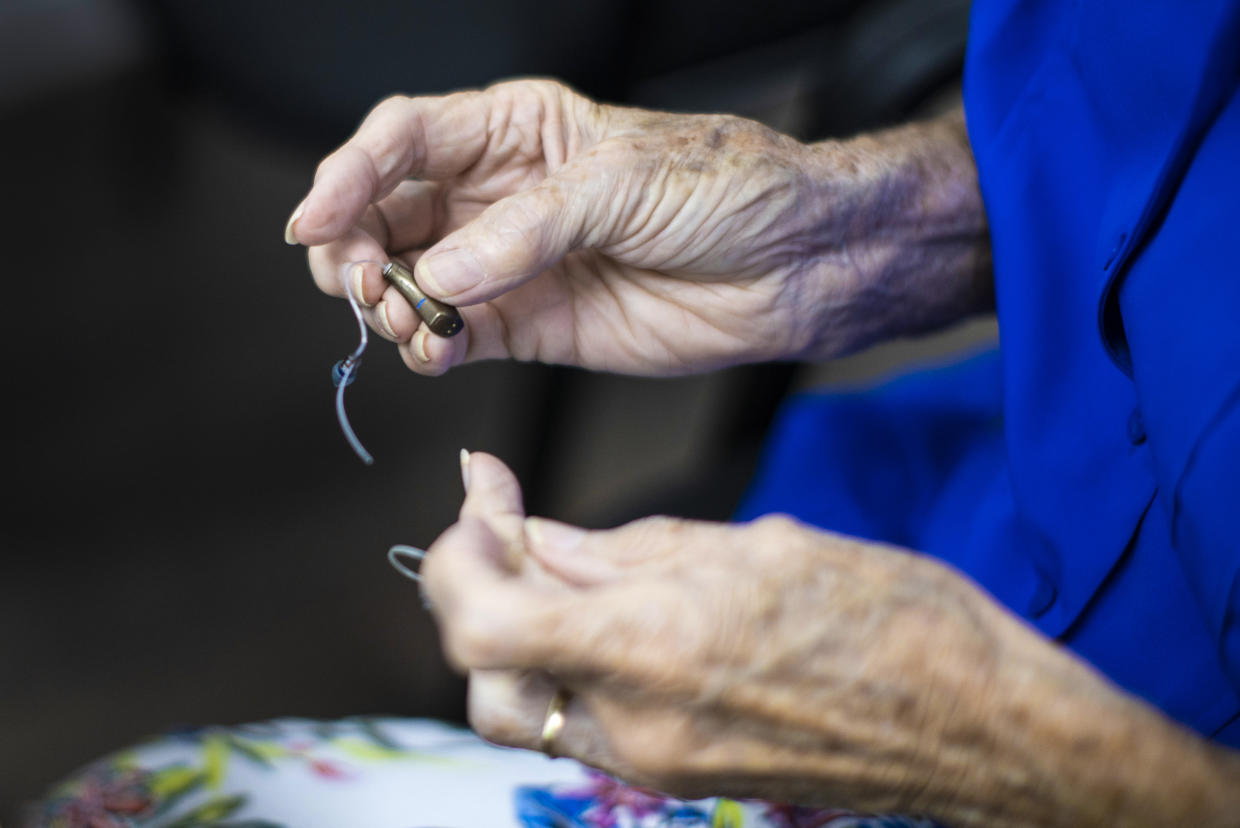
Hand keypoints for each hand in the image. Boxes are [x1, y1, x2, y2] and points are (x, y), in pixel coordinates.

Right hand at [288, 81, 988, 375]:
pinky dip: (430, 347)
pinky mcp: (532, 325)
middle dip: (355, 247)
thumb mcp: (622, 184)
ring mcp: (511, 263)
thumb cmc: (726, 190)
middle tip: (358, 282)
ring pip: (411, 279)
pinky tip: (434, 349)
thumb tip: (441, 274)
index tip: (314, 220)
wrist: (793, 264)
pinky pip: (456, 335)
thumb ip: (526, 231)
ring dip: (388, 303)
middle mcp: (502, 195)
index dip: (348, 175)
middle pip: (388, 212)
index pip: (404, 139)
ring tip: (405, 318)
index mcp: (517, 130)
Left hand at [421, 453, 1239, 826]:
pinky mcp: (680, 777)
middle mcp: (639, 724)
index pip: (482, 624)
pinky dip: (574, 666)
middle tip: (511, 529)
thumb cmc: (892, 622)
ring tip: (563, 567)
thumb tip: (542, 540)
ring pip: (530, 708)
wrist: (976, 728)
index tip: (483, 499)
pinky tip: (614, 613)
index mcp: (655, 647)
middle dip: (478, 596)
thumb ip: (628, 552)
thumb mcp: (757, 546)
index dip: (458, 557)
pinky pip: (589, 724)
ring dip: (520, 636)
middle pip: (485, 680)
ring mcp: (657, 764)